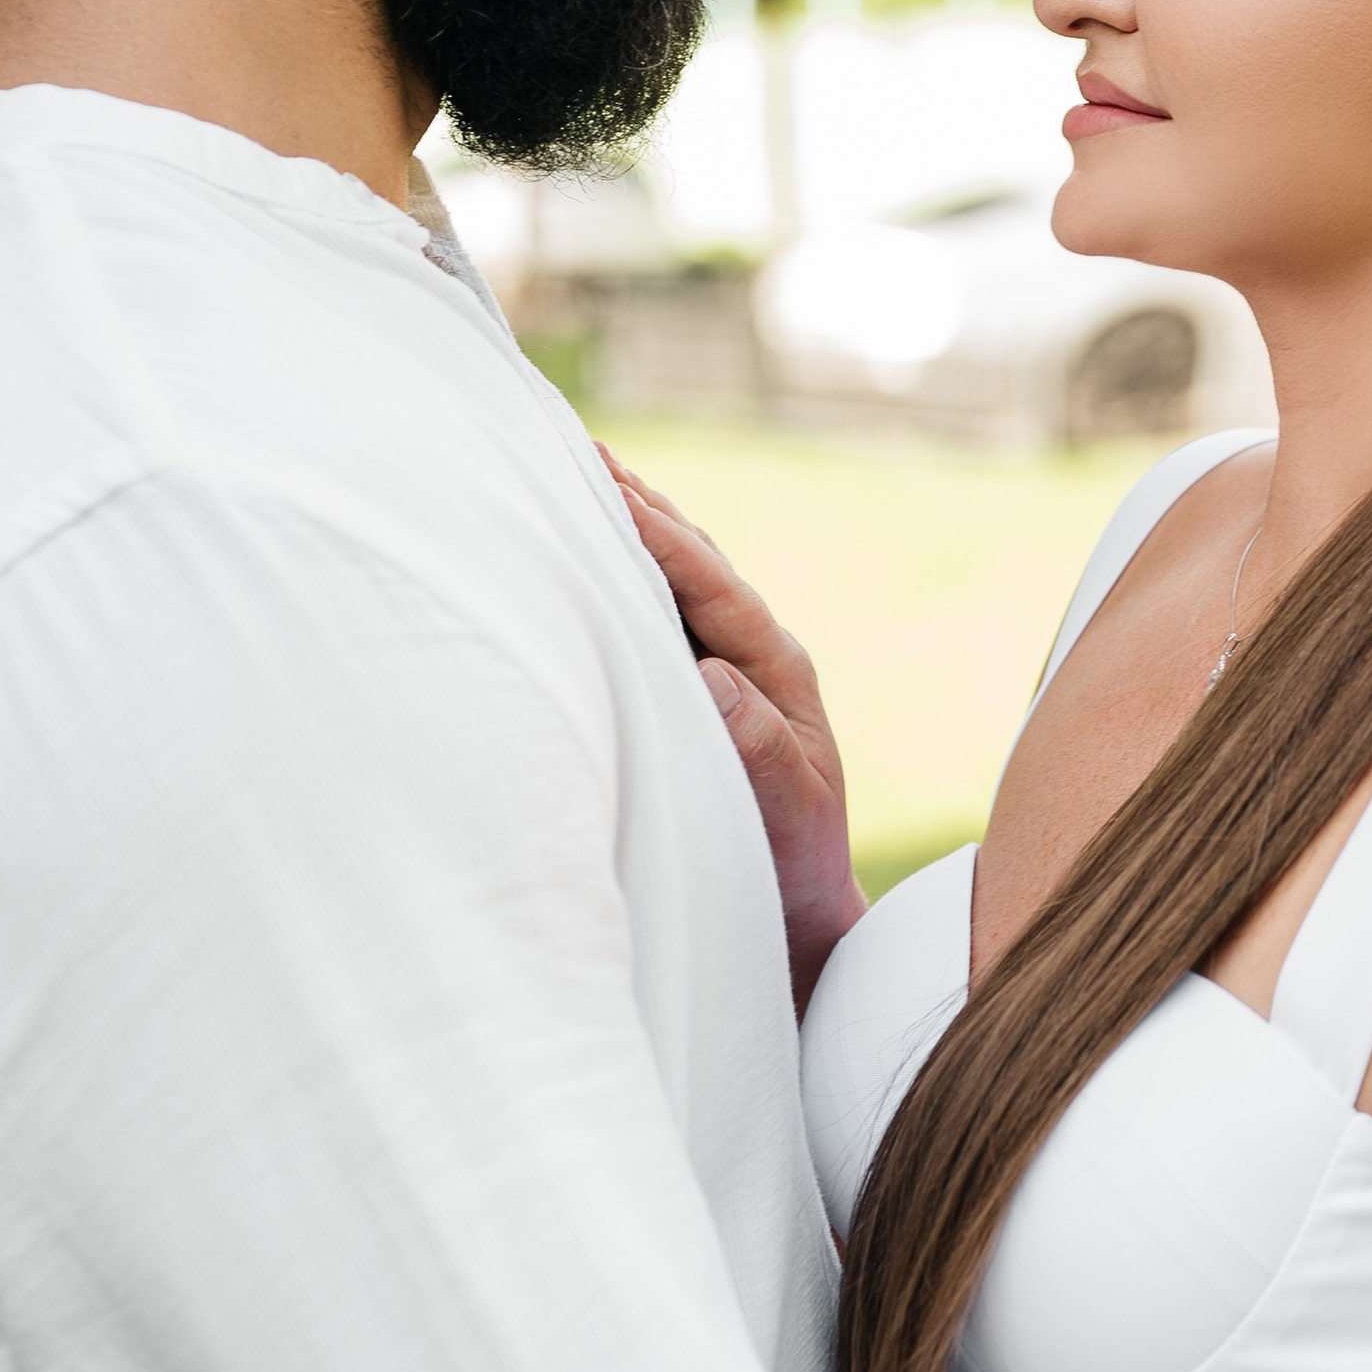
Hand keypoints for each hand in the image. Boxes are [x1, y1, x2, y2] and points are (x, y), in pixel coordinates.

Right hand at [600, 447, 866, 1012]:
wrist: (801, 926)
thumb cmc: (793, 872)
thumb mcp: (789, 812)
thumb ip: (757, 744)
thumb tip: (712, 674)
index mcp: (777, 667)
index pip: (706, 580)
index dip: (653, 529)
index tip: (603, 481)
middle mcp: (753, 655)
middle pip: (688, 557)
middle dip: (633, 503)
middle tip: (572, 445)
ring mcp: (725, 671)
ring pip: (671, 580)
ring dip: (625, 529)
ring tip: (570, 476)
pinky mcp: (700, 695)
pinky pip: (656, 619)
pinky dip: (620, 578)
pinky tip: (579, 560)